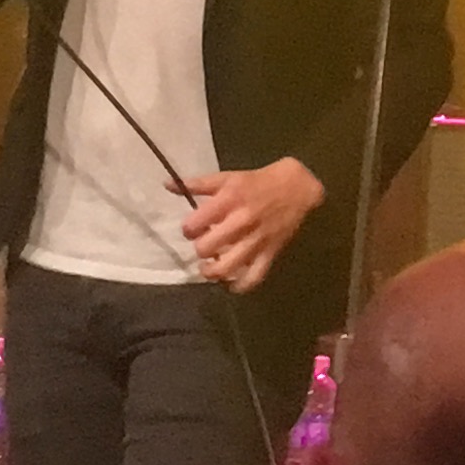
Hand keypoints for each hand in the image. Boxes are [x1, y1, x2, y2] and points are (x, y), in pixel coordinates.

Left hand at [180, 158, 325, 292]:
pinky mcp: (270, 253)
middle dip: (200, 248)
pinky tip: (231, 283)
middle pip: (205, 249)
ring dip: (212, 272)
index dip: (188, 229)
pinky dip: (239, 286)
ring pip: (226, 268)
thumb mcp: (227, 177)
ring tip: (209, 267)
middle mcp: (241, 222)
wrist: (297, 187)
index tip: (193, 228)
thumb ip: (197, 184)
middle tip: (205, 244)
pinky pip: (253, 278)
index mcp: (228, 201)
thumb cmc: (257, 182)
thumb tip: (167, 185)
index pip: (194, 225)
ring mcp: (256, 240)